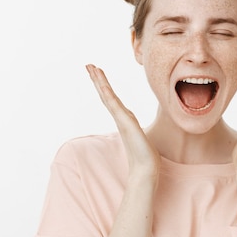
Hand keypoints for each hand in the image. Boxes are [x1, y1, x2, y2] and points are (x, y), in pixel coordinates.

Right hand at [86, 64, 159, 178]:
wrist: (146, 170)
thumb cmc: (147, 158)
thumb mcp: (145, 139)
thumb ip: (140, 134)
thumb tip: (141, 135)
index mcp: (125, 120)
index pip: (112, 100)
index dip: (105, 86)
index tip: (99, 74)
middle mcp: (121, 118)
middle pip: (106, 95)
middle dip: (98, 80)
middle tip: (89, 65)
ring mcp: (122, 120)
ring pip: (107, 96)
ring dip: (99, 81)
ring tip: (91, 68)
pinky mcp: (125, 122)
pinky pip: (113, 104)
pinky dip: (107, 92)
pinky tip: (102, 83)